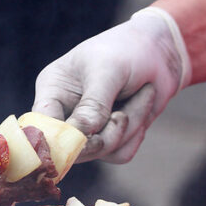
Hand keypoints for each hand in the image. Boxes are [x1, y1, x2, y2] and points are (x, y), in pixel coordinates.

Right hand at [33, 7, 190, 162]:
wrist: (163, 51)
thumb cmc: (127, 50)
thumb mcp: (108, 70)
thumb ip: (93, 104)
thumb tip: (80, 136)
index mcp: (52, 92)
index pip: (42, 126)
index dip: (58, 140)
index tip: (83, 140)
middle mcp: (65, 114)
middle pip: (72, 149)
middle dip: (104, 135)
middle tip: (122, 115)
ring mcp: (88, 130)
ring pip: (101, 152)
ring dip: (128, 129)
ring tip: (141, 95)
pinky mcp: (111, 139)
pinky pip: (120, 154)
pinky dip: (137, 133)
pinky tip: (142, 104)